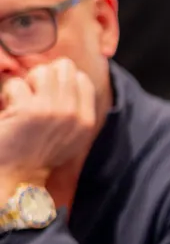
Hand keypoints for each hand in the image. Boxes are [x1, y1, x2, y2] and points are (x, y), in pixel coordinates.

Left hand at [0, 59, 95, 182]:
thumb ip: (74, 110)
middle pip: (64, 68)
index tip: (47, 96)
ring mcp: (54, 111)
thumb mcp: (68, 138)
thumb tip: (71, 77)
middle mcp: (74, 115)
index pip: (82, 79)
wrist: (12, 176)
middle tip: (32, 96)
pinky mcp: (29, 110)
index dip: (61, 81)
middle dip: (44, 77)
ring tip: (20, 102)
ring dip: (26, 83)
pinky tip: (8, 112)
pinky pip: (16, 84)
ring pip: (42, 71)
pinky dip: (8, 95)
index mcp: (86, 122)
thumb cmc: (34, 156)